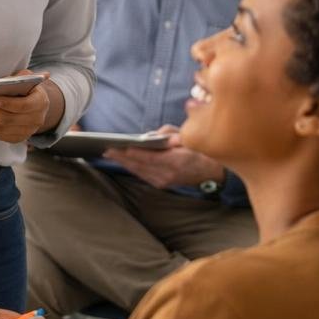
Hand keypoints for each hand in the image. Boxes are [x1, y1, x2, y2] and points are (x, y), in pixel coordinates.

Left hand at [0, 70, 51, 144]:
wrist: (34, 104)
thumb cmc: (25, 88)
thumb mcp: (25, 79)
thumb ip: (18, 78)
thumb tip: (9, 79)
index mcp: (40, 102)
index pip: (24, 105)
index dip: (8, 103)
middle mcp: (36, 120)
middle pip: (7, 119)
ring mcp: (26, 132)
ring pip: (0, 129)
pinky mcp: (16, 138)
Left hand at [105, 124, 223, 189]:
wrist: (211, 172)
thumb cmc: (197, 149)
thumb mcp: (186, 136)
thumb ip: (167, 133)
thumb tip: (149, 136)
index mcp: (177, 160)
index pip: (152, 158)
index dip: (135, 154)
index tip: (121, 148)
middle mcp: (170, 173)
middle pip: (141, 166)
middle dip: (123, 157)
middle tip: (107, 149)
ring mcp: (165, 181)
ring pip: (139, 172)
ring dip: (124, 163)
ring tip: (110, 154)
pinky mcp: (162, 185)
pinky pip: (143, 175)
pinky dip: (132, 168)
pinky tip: (122, 161)